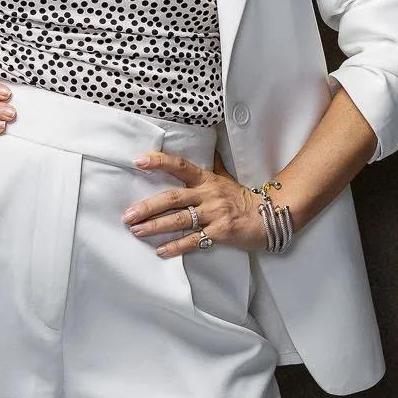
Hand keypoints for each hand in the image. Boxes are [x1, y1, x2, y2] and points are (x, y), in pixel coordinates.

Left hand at [122, 151, 269, 255]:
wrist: (270, 217)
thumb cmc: (244, 198)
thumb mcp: (226, 178)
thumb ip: (212, 166)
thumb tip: (209, 146)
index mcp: (207, 179)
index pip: (180, 166)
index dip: (159, 162)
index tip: (139, 161)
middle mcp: (209, 194)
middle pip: (173, 198)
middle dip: (148, 206)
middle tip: (128, 214)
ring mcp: (214, 213)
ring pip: (180, 220)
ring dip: (156, 226)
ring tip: (137, 231)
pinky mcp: (220, 232)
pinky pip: (194, 240)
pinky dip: (176, 246)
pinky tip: (160, 250)